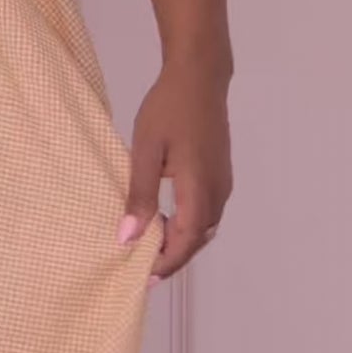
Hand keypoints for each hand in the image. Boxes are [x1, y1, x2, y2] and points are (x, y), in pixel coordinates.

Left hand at [119, 58, 231, 277]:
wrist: (199, 76)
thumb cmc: (168, 108)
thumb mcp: (145, 151)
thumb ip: (139, 195)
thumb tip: (128, 237)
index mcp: (199, 189)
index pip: (185, 241)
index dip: (165, 263)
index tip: (141, 276)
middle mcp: (218, 191)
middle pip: (198, 239)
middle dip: (172, 258)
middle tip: (141, 269)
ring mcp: (223, 182)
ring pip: (205, 227)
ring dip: (181, 242)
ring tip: (150, 249)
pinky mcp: (221, 174)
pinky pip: (207, 211)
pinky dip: (188, 225)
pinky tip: (165, 221)